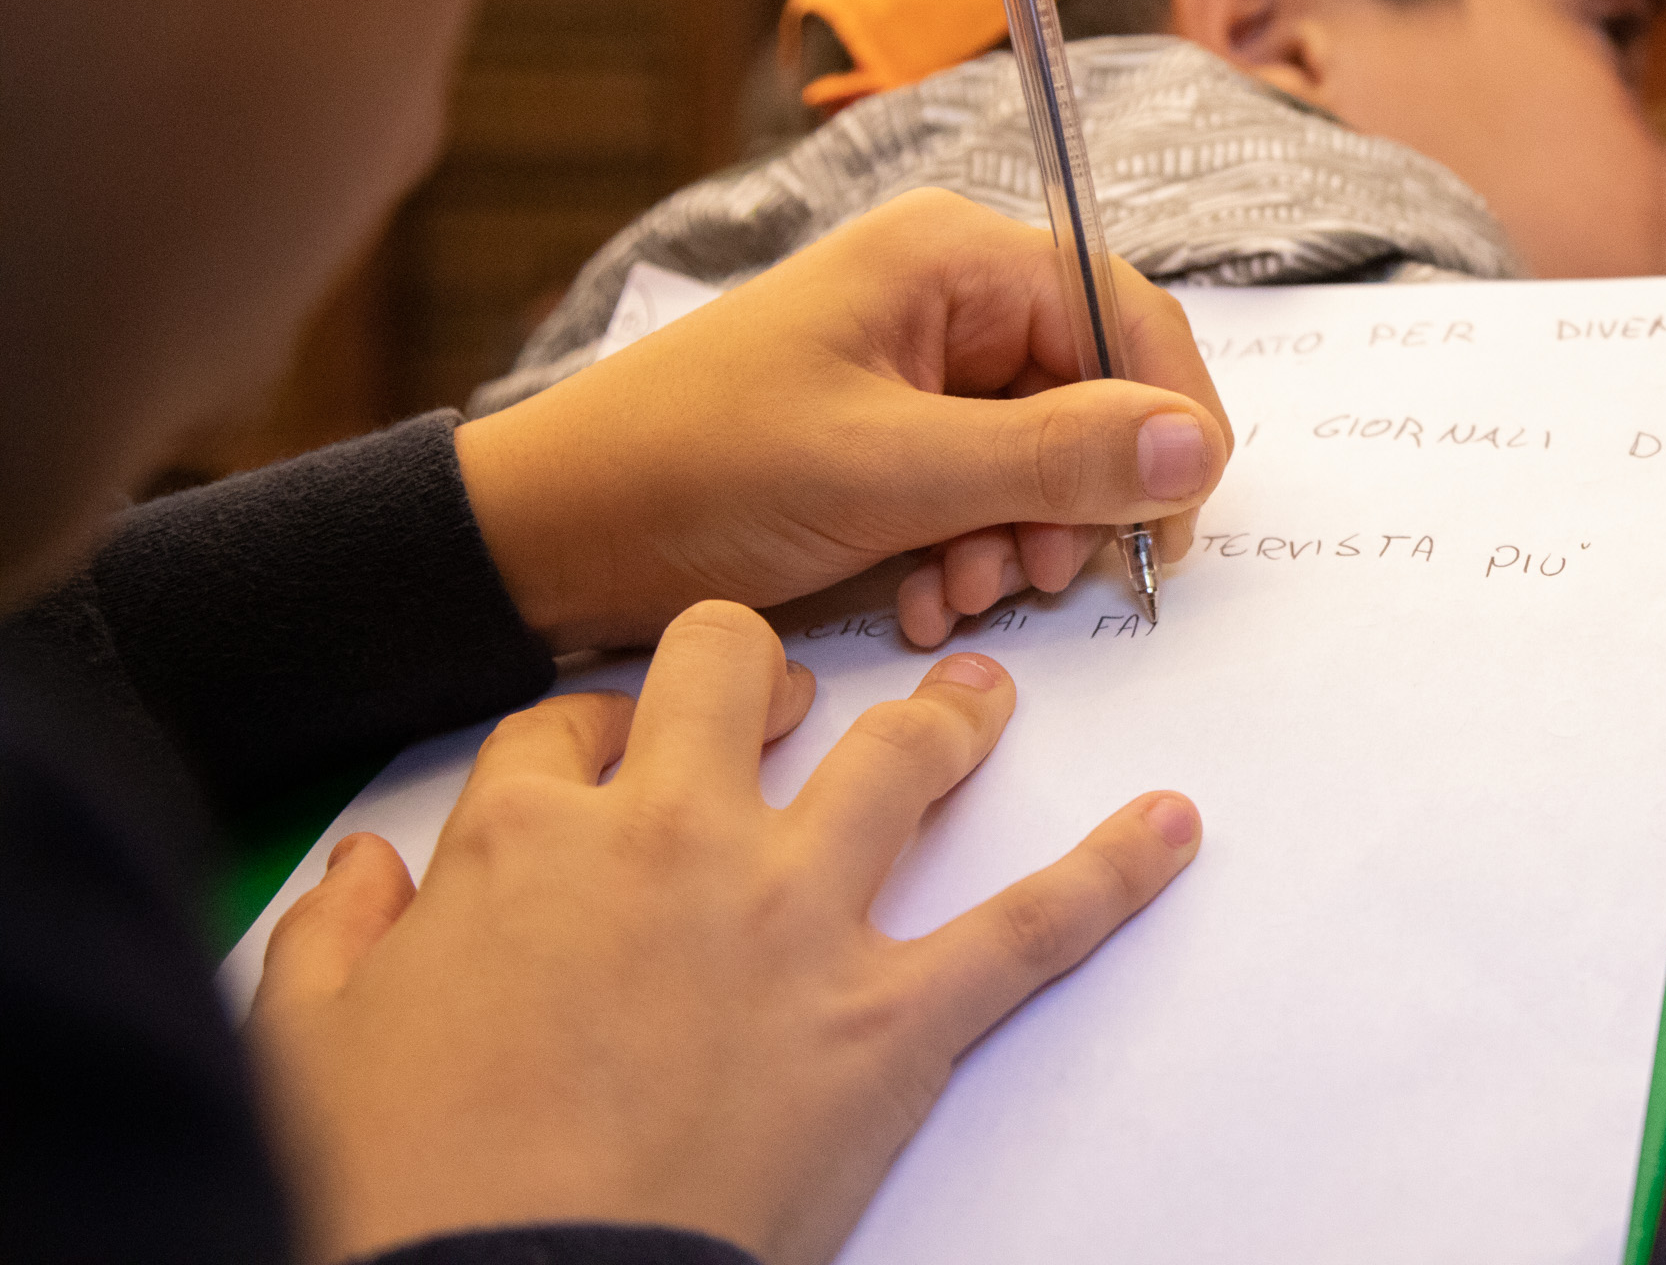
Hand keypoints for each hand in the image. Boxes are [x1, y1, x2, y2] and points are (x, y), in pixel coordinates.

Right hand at [250, 600, 1201, 1264]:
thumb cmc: (404, 1183)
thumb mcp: (308, 1047)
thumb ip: (334, 936)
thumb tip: (360, 873)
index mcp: (531, 841)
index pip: (565, 727)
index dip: (590, 728)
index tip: (606, 742)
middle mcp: (676, 840)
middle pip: (732, 674)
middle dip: (762, 663)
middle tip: (793, 683)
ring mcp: (797, 917)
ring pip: (901, 759)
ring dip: (952, 718)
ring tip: (987, 694)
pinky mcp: (892, 1017)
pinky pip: (1033, 925)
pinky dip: (1115, 875)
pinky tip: (1174, 827)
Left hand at [456, 189, 1234, 651]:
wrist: (549, 538)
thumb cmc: (694, 471)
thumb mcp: (887, 471)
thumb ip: (1053, 458)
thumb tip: (1198, 449)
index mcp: (952, 258)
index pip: (1125, 314)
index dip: (1168, 418)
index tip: (1170, 523)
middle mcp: (950, 300)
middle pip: (1096, 394)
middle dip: (1078, 499)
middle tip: (1041, 576)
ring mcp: (923, 373)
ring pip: (1049, 459)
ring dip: (1022, 541)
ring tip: (953, 594)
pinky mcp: (897, 440)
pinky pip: (990, 495)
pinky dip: (974, 553)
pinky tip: (919, 598)